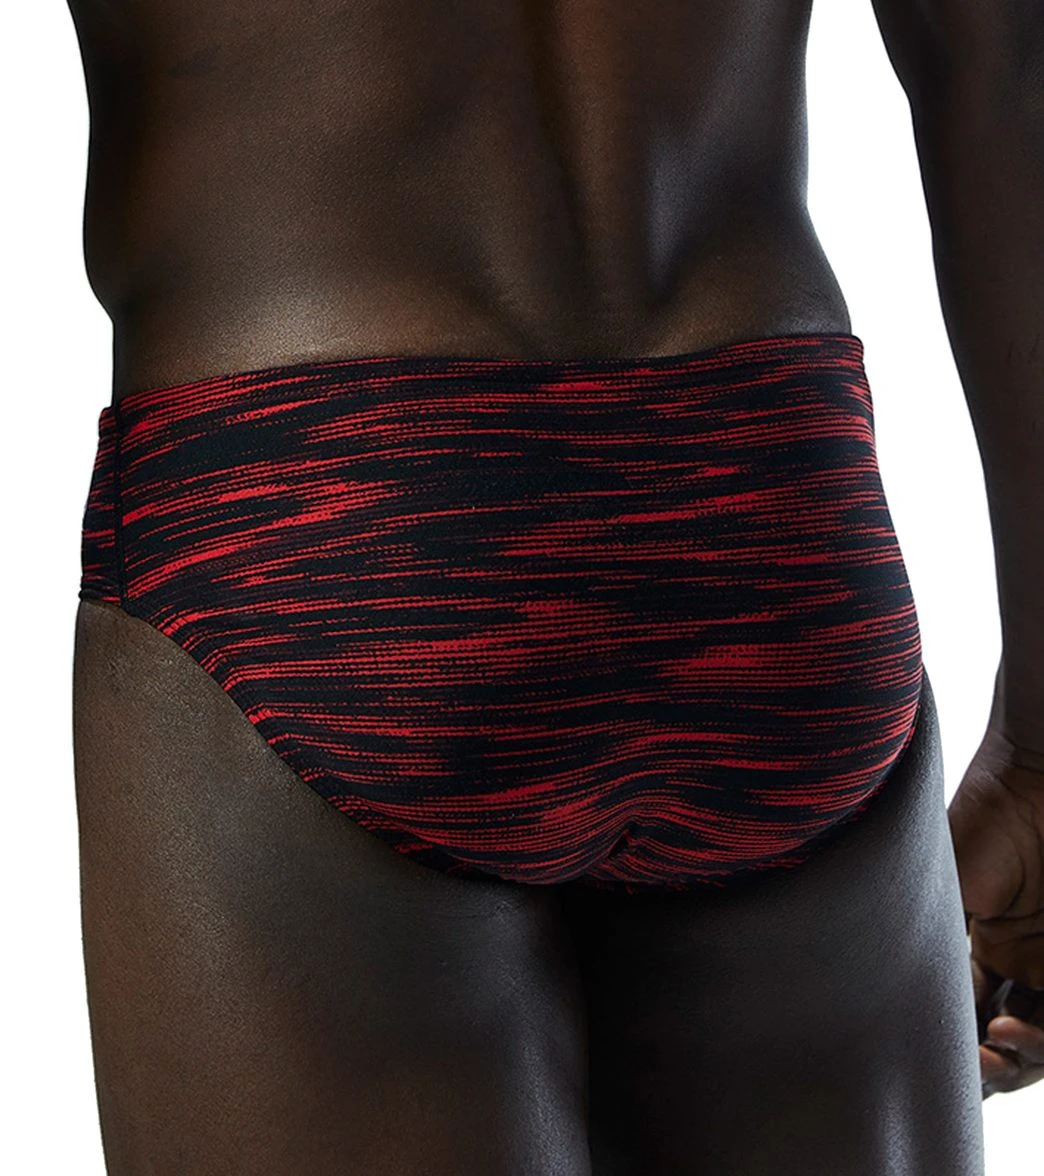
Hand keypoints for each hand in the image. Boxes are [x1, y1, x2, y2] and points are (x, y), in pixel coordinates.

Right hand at [947, 722, 1043, 1097]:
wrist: (1036, 779)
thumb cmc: (980, 819)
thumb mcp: (942, 891)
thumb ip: (924, 944)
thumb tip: (880, 1000)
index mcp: (977, 946)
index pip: (964, 1013)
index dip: (951, 1047)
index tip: (922, 1057)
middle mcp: (1018, 961)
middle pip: (1007, 1037)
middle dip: (992, 1066)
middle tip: (971, 1065)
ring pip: (1041, 1037)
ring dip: (1018, 1056)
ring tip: (994, 1046)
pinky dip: (1041, 1039)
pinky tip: (1009, 1030)